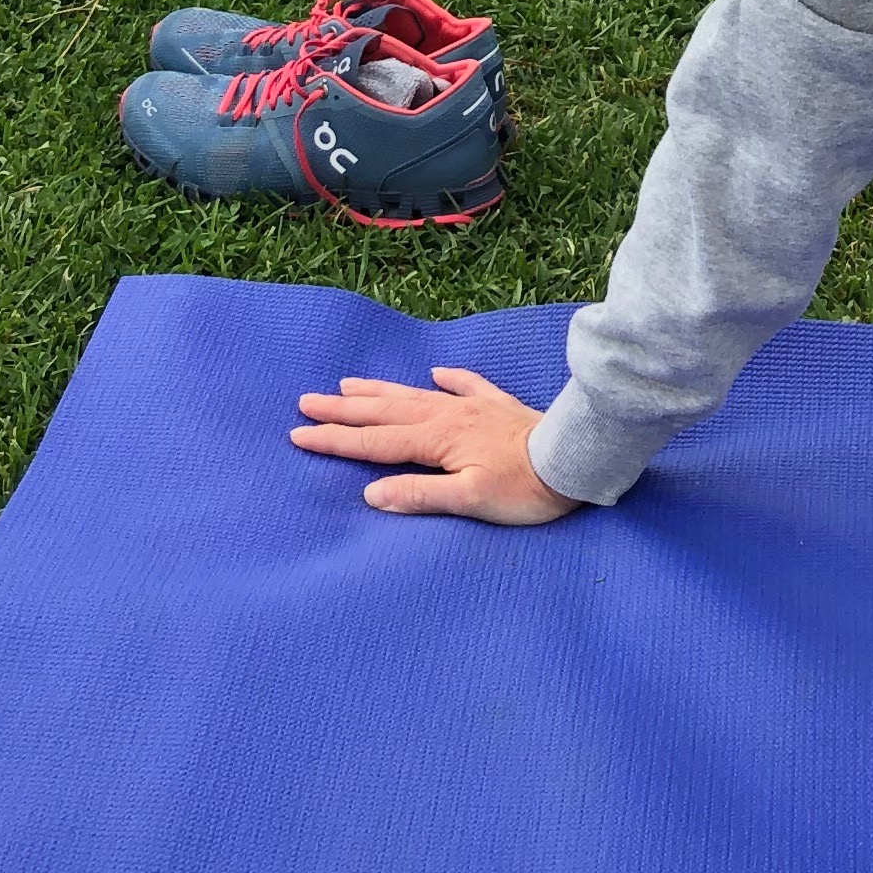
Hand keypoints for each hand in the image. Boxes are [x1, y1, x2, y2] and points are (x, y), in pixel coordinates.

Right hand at [292, 365, 576, 521]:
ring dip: (378, 391)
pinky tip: (435, 372)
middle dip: (343, 410)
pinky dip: (447, 378)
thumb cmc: (524, 489)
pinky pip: (465, 384)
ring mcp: (472, 407)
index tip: (298, 434)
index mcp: (436, 440)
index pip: (374, 443)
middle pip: (385, 413)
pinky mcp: (497, 406)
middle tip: (305, 401)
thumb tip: (371, 494)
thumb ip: (420, 496)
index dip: (335, 440)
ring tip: (348, 384)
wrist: (573, 459)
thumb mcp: (470, 501)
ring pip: (414, 395)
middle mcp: (447, 415)